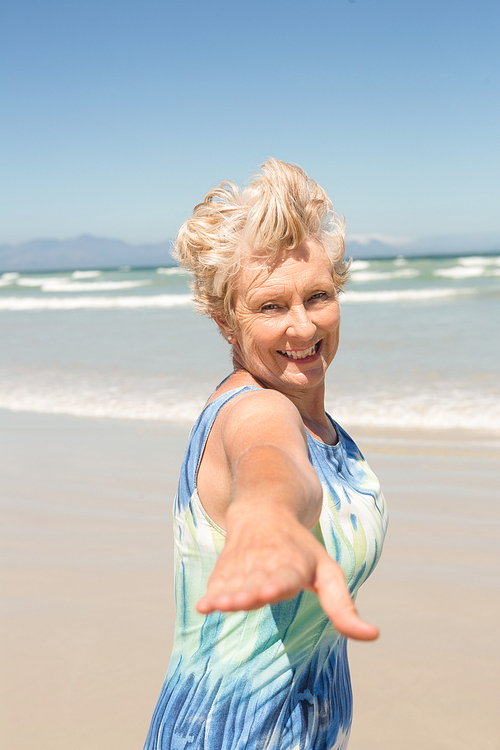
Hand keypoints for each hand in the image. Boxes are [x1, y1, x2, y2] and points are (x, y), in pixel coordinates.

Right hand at [196, 514, 377, 640]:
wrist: (263, 508)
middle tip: (241, 602)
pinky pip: (218, 583)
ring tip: (220, 606)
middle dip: (249, 593)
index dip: (277, 584)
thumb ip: (343, 606)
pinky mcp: (226, 567)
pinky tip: (203, 608)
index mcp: (294, 565)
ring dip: (227, 596)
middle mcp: (266, 564)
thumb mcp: (328, 571)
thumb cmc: (301, 549)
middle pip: (257, 583)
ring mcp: (244, 565)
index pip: (286, 576)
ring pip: (235, 584)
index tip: (270, 591)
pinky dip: (212, 594)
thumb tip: (374, 636)